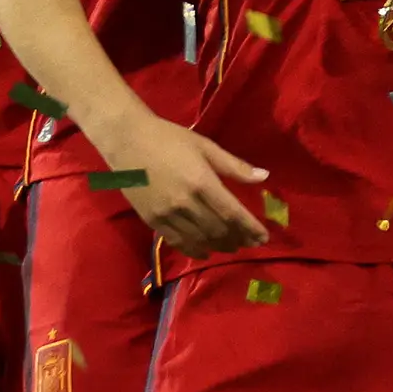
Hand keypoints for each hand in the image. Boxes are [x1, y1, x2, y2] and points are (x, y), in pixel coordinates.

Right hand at [112, 113, 270, 254]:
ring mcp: (167, 214)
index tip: (264, 237)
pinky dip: (194, 250)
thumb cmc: (170, 139)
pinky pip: (176, 241)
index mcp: (202, 182)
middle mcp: (186, 203)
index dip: (250, 228)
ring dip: (219, 246)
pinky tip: (205, 252)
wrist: (128, 141)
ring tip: (233, 247)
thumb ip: (235, 166)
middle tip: (250, 242)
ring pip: (199, 239)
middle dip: (238, 238)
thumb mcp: (206, 146)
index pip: (232, 213)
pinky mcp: (152, 220)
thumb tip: (264, 176)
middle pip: (218, 230)